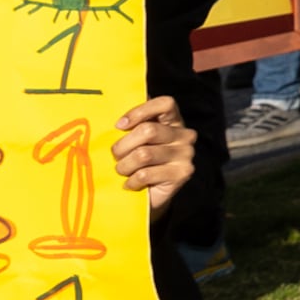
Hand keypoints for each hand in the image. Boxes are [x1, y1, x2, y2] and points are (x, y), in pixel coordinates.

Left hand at [110, 96, 194, 214]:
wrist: (148, 196)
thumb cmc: (136, 163)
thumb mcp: (134, 140)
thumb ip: (130, 124)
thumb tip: (113, 104)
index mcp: (173, 121)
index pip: (165, 104)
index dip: (140, 111)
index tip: (119, 125)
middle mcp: (184, 135)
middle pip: (148, 130)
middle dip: (123, 145)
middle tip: (115, 155)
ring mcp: (186, 154)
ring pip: (143, 154)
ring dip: (124, 165)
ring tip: (122, 171)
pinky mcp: (182, 173)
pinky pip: (145, 174)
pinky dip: (131, 181)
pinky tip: (131, 183)